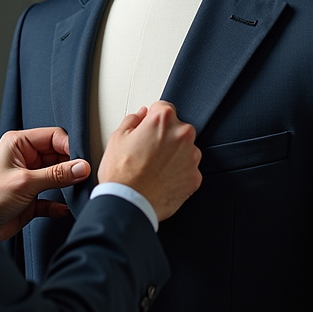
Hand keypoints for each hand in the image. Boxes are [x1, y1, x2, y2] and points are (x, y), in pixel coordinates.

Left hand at [0, 127, 90, 240]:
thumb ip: (56, 174)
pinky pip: (52, 197)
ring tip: (77, 191)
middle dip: (71, 167)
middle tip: (83, 177)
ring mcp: (29, 178)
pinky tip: (63, 209)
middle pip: (58, 156)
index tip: (83, 161)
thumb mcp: (25, 182)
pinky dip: (58, 203)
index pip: (53, 137)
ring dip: (67, 185)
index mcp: (19, 144)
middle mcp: (25, 158)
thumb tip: (81, 167)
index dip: (70, 147)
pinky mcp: (31, 198)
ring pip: (57, 176)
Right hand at [98, 101, 201, 221]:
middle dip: (165, 136)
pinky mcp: (195, 178)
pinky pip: (188, 170)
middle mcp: (182, 135)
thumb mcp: (117, 138)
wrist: (128, 204)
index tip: (147, 129)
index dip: (152, 119)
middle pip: (177, 128)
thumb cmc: (121, 173)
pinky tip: (161, 179)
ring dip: (174, 155)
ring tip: (153, 168)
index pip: (163, 107)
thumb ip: (133, 120)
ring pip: (185, 149)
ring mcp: (192, 157)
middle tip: (147, 151)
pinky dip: (178, 173)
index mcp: (163, 120)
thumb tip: (141, 115)